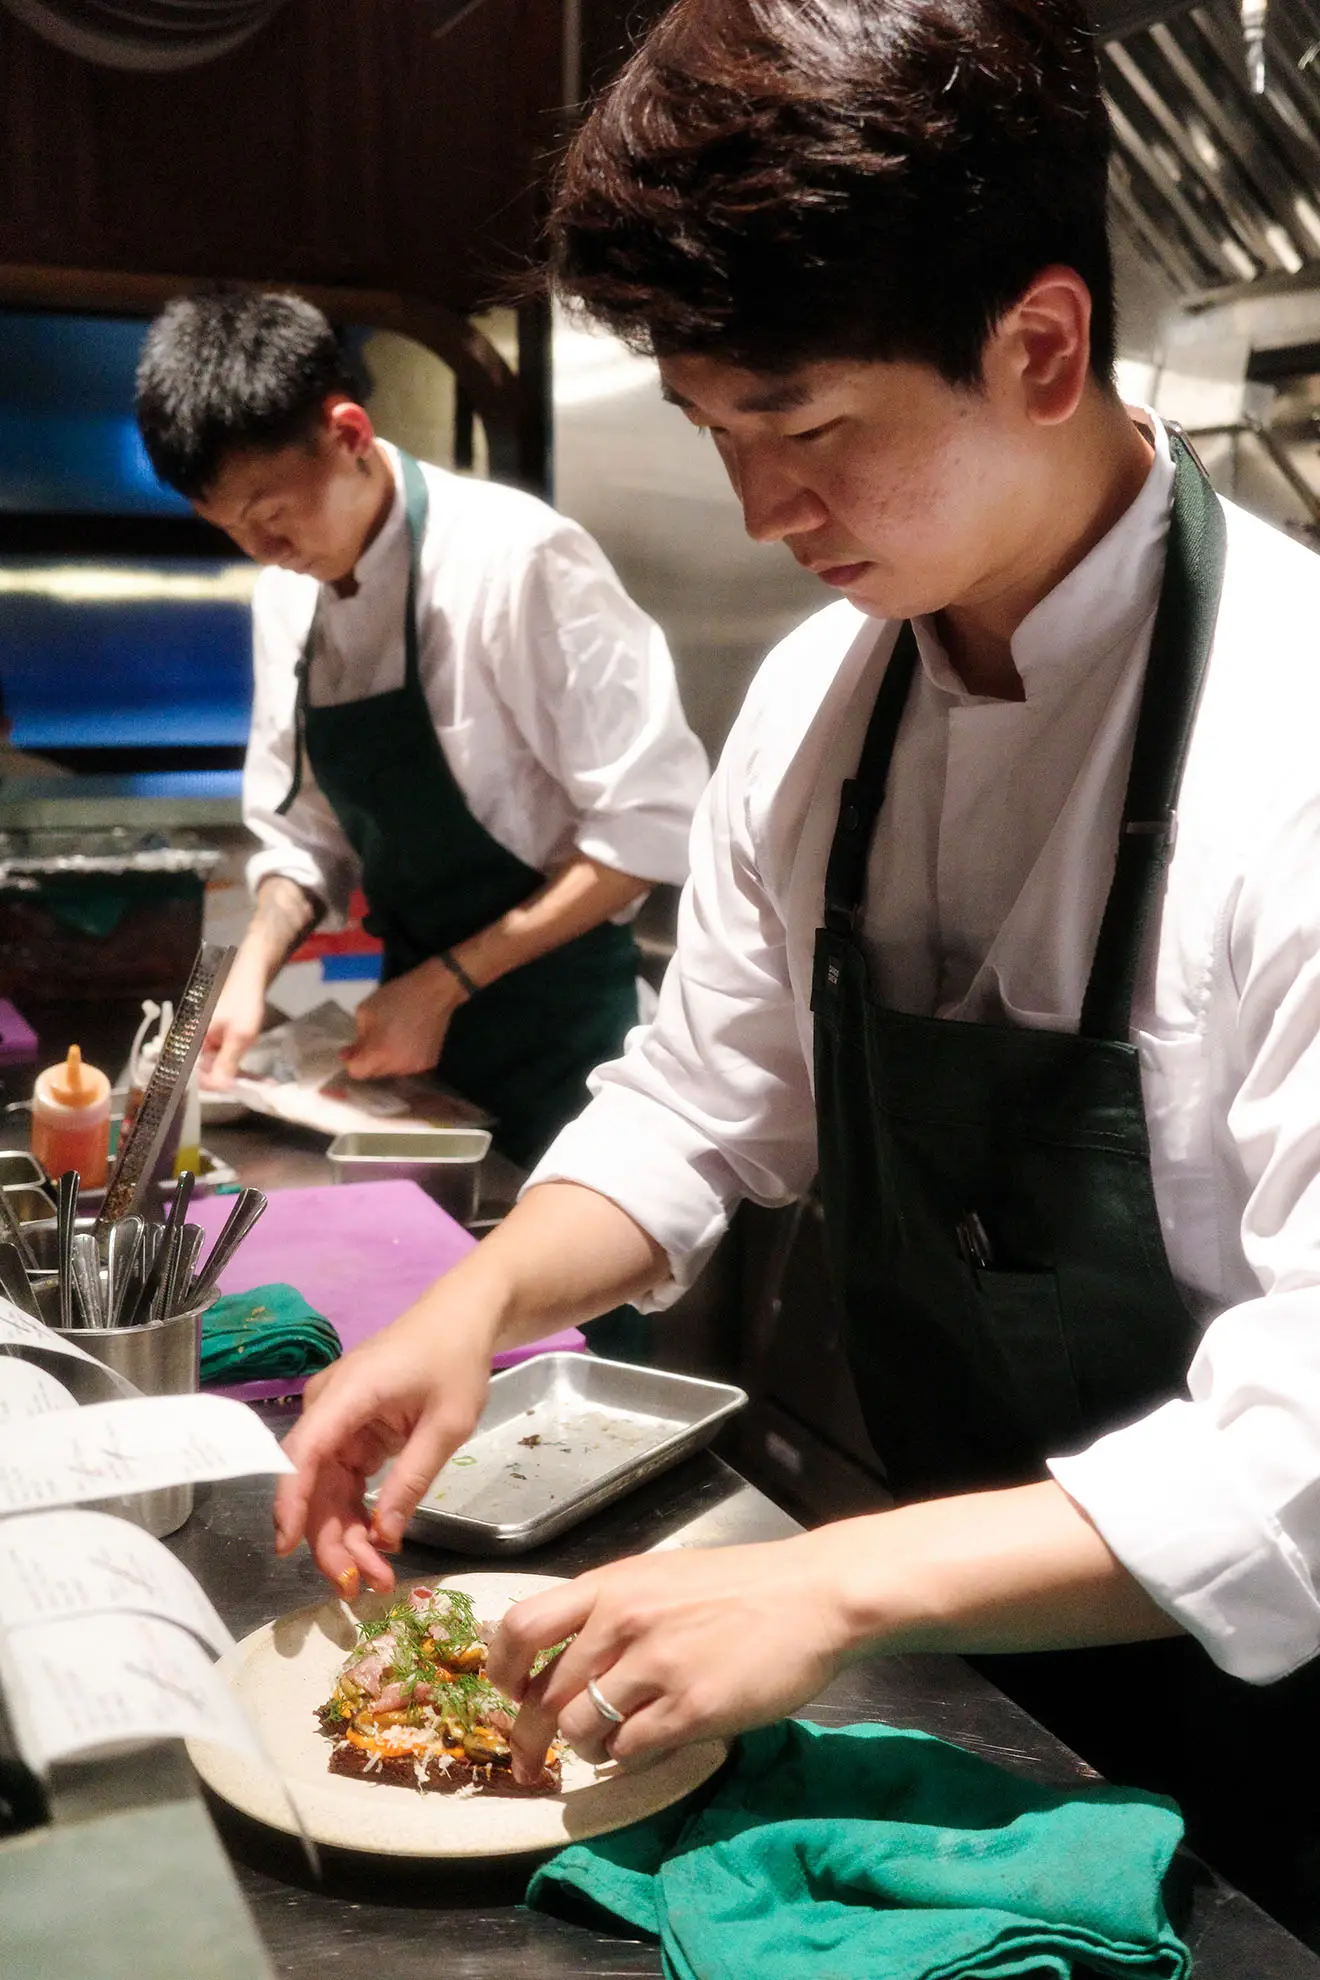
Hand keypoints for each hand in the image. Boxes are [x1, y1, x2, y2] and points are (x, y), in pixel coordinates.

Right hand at [200, 952, 267, 1088]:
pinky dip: (238, 1067)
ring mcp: (204, 1041)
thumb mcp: (240, 1037)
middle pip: (205, 1072)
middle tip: (255, 1090)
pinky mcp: (215, 1040)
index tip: (234, 1090)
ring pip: (217, 1068)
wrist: (251, 977)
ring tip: (262, 1084)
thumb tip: (219, 1087)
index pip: (191, 1073)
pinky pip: (223, 1059)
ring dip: (237, 1077)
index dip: (212, 1085)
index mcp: (191, 1040)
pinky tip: (256, 1077)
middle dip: (229, 1083)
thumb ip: (227, 1062)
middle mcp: (193, 1042)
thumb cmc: (244, 1004)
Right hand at [272, 1289, 496, 1597]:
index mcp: (348, 1395)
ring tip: (376, 1577)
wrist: (462, 1319)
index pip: (304, 1452)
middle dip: (330, 1539)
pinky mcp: (348, 1433)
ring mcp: (336, 1421)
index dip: (292, 1502)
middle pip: (312, 1483)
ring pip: (325, 1491)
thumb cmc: (456, 1361)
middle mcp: (329, 1407)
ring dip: (344, 1536)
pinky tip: (376, 1544)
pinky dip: (356, 1515)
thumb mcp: (448, 1425)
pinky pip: (342, 1482)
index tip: (287, 1547)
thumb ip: (412, 1480)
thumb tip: (382, 1537)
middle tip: (361, 1585)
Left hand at [340, 957, 465, 1080]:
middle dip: (368, 1062)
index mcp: (380, 1052)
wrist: (435, 991)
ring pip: (392, 1072)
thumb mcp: (365, 1011)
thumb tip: (350, 1054)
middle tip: (370, 1041)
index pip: (357, 1073)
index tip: (351, 1049)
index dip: (351, 1062)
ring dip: (386, 1061)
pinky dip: (403, 1059)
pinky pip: (408, 1067)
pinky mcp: (429, 1063)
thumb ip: (357, 1037)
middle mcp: (398, 1066)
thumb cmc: (397, 996)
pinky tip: (406, 1042)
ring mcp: (416, 1067)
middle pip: (374, 1075)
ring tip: (391, 1040)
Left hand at [485, 1533, 857, 1782]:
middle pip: (545, 1694)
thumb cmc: (739, 1585)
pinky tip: (646, 1747)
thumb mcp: (661, 1578)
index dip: (502, 1668)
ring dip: (587, 1748)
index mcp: (611, 1586)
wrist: (811, 1597)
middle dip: (532, 1735)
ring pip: (582, 1730)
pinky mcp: (691, 1710)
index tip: (508, 1691)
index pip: (522, 1626)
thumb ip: (611, 1609)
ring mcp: (656, 1667)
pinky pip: (630, 1752)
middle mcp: (623, 1623)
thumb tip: (564, 1655)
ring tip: (609, 1744)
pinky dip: (627, 1759)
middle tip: (533, 1757)